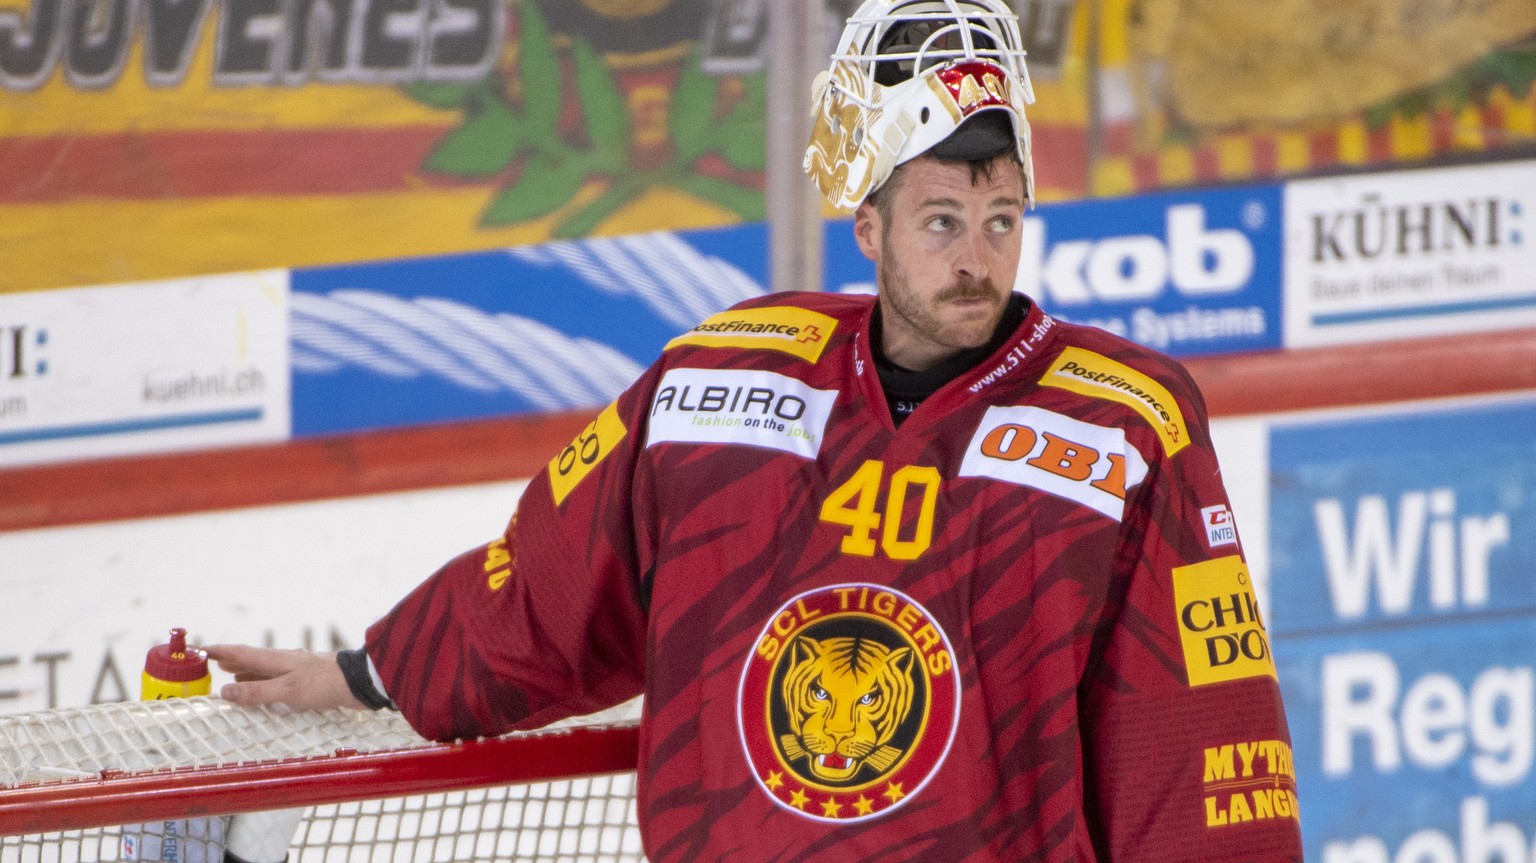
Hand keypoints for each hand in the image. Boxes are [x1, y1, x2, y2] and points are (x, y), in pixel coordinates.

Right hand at [204, 644, 365, 710]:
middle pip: (252, 660)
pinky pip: (278, 680)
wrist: (363, 683)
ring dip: (247, 673)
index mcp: (277, 660)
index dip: (221, 651)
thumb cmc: (325, 684)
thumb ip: (256, 691)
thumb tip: (224, 691)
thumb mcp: (286, 690)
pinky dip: (264, 684)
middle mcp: (285, 661)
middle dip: (231, 661)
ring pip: (265, 670)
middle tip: (212, 663)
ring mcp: (298, 670)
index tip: (201, 649)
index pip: (242, 653)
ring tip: (232, 678)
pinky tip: (266, 691)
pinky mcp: (309, 681)